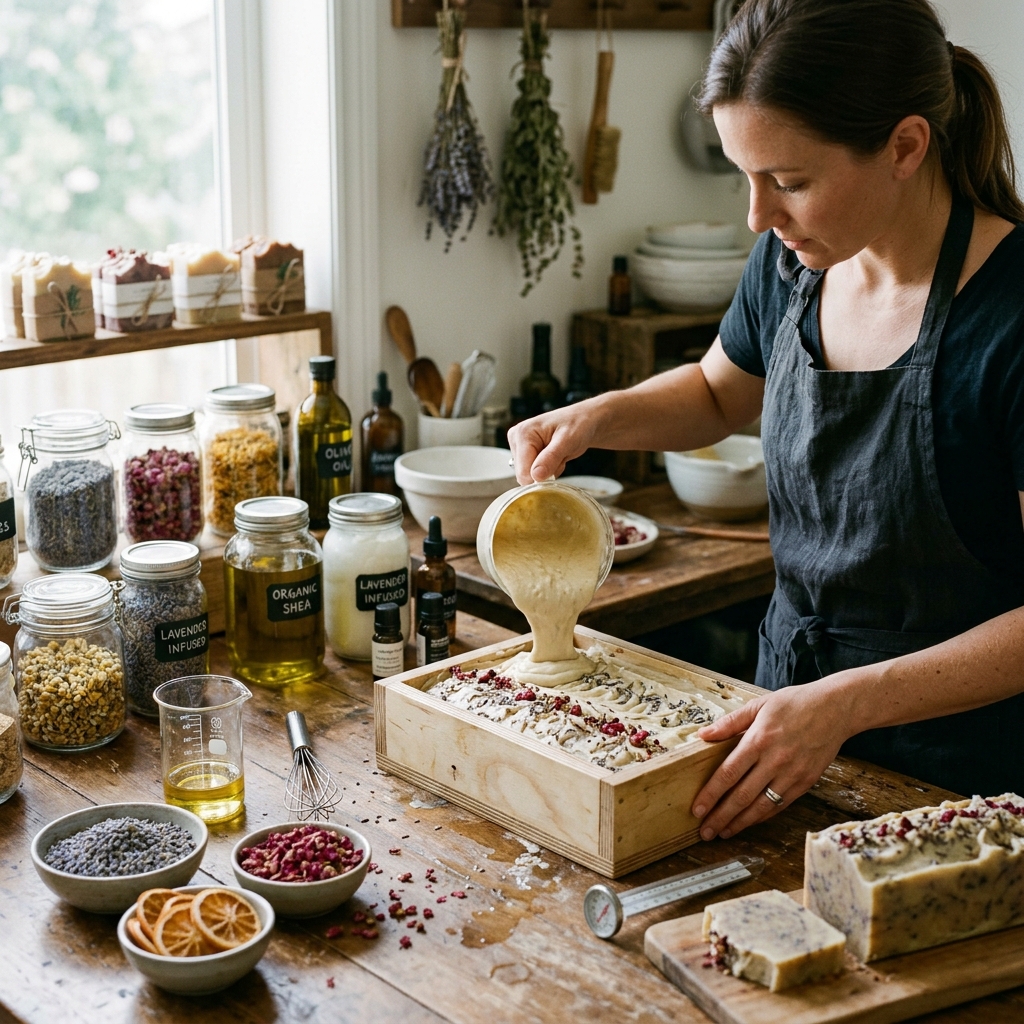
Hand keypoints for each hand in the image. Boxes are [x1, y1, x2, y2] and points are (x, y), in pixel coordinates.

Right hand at [507, 401, 600, 484]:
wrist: (583, 421)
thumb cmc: (578, 425)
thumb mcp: (568, 440)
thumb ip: (551, 457)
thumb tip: (535, 476)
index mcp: (522, 433)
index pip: (523, 472)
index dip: (542, 476)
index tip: (558, 462)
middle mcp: (516, 439)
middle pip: (524, 475)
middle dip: (545, 472)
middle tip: (560, 456)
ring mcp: (519, 447)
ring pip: (529, 476)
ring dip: (548, 471)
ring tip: (558, 454)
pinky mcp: (524, 453)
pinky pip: (533, 473)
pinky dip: (547, 470)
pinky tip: (555, 457)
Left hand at [691, 678, 854, 840]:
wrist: (836, 709)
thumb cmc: (795, 703)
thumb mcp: (759, 705)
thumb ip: (730, 723)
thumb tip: (703, 735)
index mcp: (759, 740)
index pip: (728, 773)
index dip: (711, 794)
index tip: (697, 809)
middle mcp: (775, 761)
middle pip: (742, 796)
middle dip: (721, 816)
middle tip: (705, 832)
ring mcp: (792, 775)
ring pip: (761, 806)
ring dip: (740, 823)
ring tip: (723, 832)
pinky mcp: (806, 782)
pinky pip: (780, 805)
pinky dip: (762, 816)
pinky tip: (749, 822)